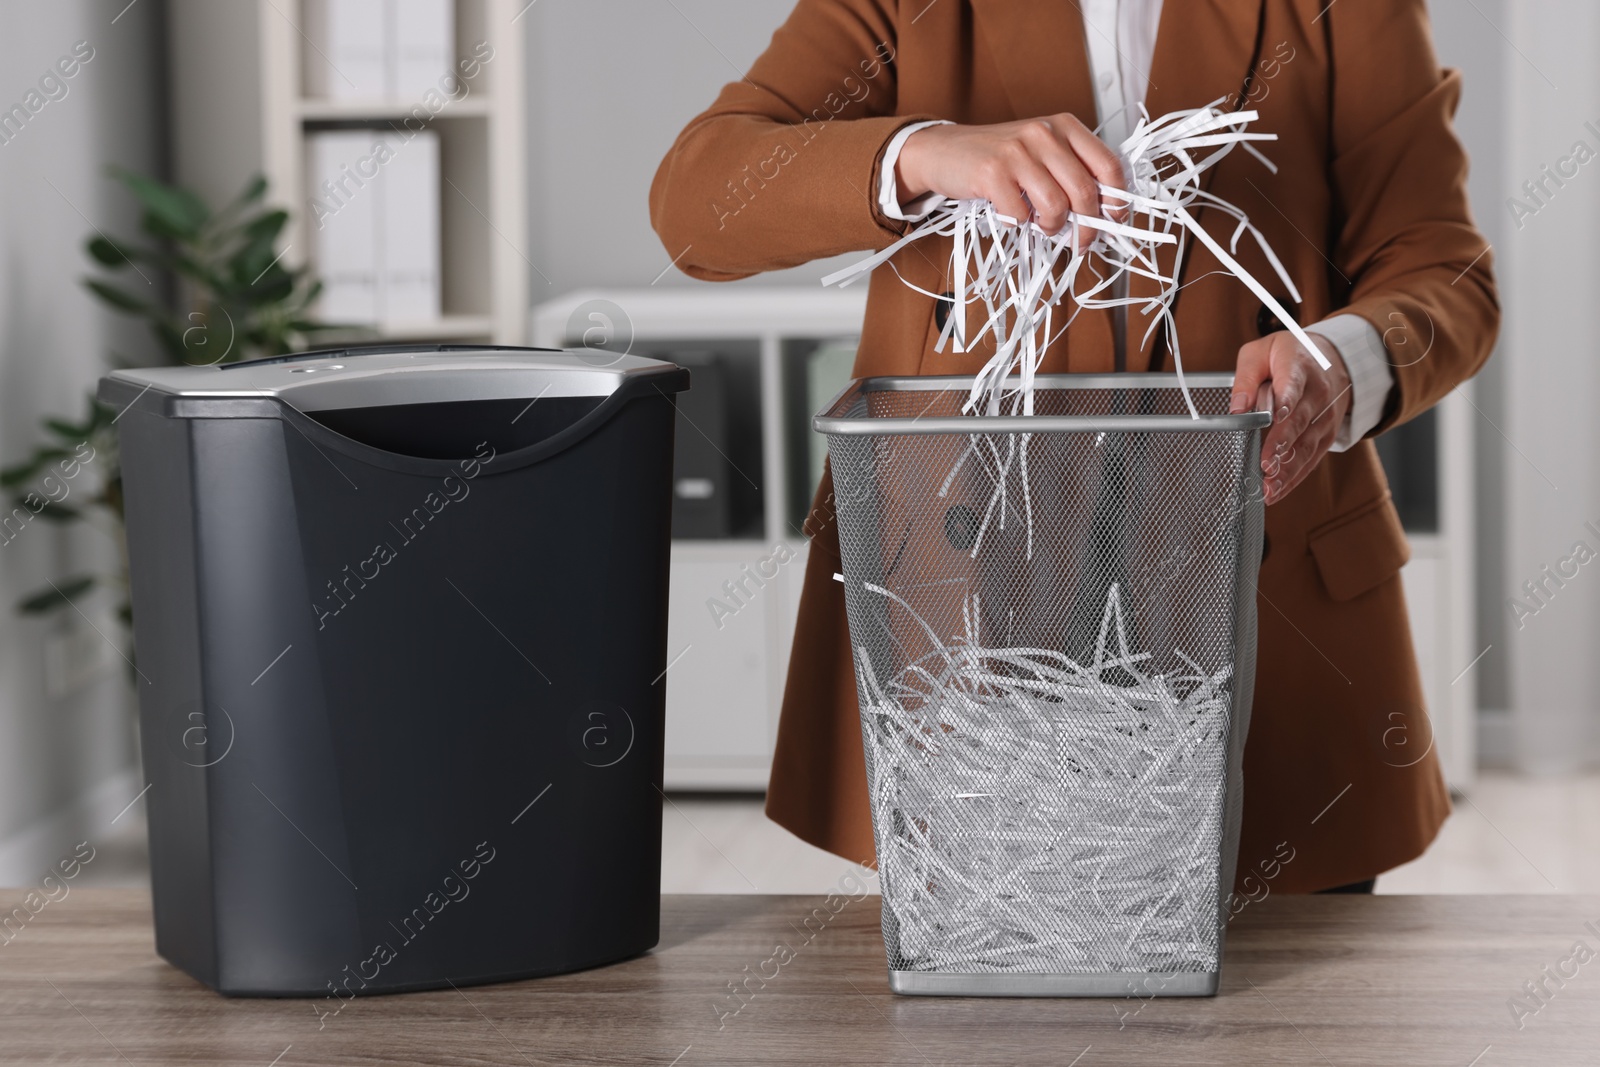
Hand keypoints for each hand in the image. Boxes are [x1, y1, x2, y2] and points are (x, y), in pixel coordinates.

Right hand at [895, 115, 1124, 249]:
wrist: (943, 150)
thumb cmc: (999, 159)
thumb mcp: (1041, 153)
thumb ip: (1072, 173)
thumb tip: (1104, 214)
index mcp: (1065, 126)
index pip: (1108, 164)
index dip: (1117, 200)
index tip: (1113, 220)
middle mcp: (1044, 133)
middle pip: (1085, 192)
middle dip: (1086, 228)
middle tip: (1078, 243)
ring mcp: (1017, 151)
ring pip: (1056, 206)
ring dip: (1050, 227)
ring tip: (1040, 225)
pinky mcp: (991, 171)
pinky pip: (1020, 214)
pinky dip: (1018, 224)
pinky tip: (1010, 214)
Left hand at [1229, 332, 1351, 504]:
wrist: (1332, 358)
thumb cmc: (1288, 355)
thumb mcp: (1260, 352)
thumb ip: (1245, 378)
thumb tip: (1236, 408)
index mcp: (1298, 368)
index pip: (1293, 385)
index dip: (1285, 401)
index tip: (1276, 417)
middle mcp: (1317, 394)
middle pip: (1300, 421)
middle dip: (1283, 444)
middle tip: (1266, 463)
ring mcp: (1325, 416)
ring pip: (1307, 445)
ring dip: (1288, 468)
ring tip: (1270, 487)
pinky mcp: (1325, 434)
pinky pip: (1311, 458)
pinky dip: (1294, 476)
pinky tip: (1277, 491)